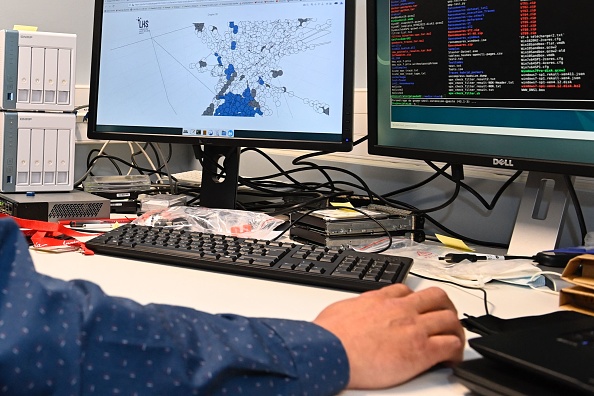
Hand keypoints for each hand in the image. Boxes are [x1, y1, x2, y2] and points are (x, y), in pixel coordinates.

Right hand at [313, 284, 464, 388]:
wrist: (332, 352)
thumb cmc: (331, 336)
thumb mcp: (341, 310)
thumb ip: (354, 309)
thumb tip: (350, 313)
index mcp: (381, 299)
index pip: (407, 291)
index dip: (415, 300)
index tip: (416, 309)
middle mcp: (401, 309)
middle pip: (436, 297)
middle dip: (444, 307)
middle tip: (444, 319)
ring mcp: (414, 328)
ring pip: (449, 318)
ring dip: (455, 329)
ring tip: (453, 340)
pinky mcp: (422, 350)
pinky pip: (450, 344)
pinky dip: (455, 351)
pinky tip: (451, 359)